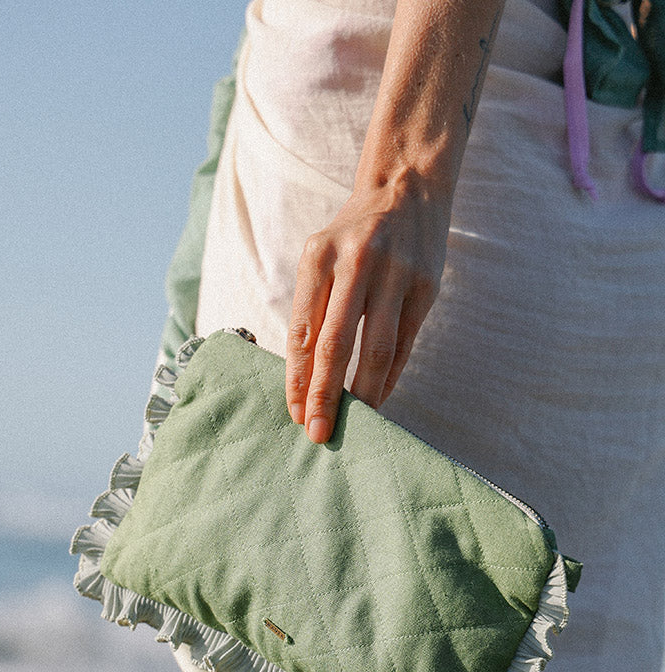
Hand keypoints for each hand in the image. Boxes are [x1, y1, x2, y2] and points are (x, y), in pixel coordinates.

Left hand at [285, 179, 449, 442]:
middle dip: (325, 393)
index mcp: (319, 257)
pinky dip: (390, 377)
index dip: (298, 378)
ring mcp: (396, 274)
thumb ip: (312, 310)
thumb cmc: (352, 238)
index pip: (304, 331)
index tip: (296, 414)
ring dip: (363, 393)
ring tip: (353, 423)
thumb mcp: (321, 258)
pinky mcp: (425, 287)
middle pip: (336, 343)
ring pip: (376, 349)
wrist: (407, 189)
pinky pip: (404, 345)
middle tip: (317, 432)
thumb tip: (305, 380)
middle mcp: (357, 263)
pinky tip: (378, 399)